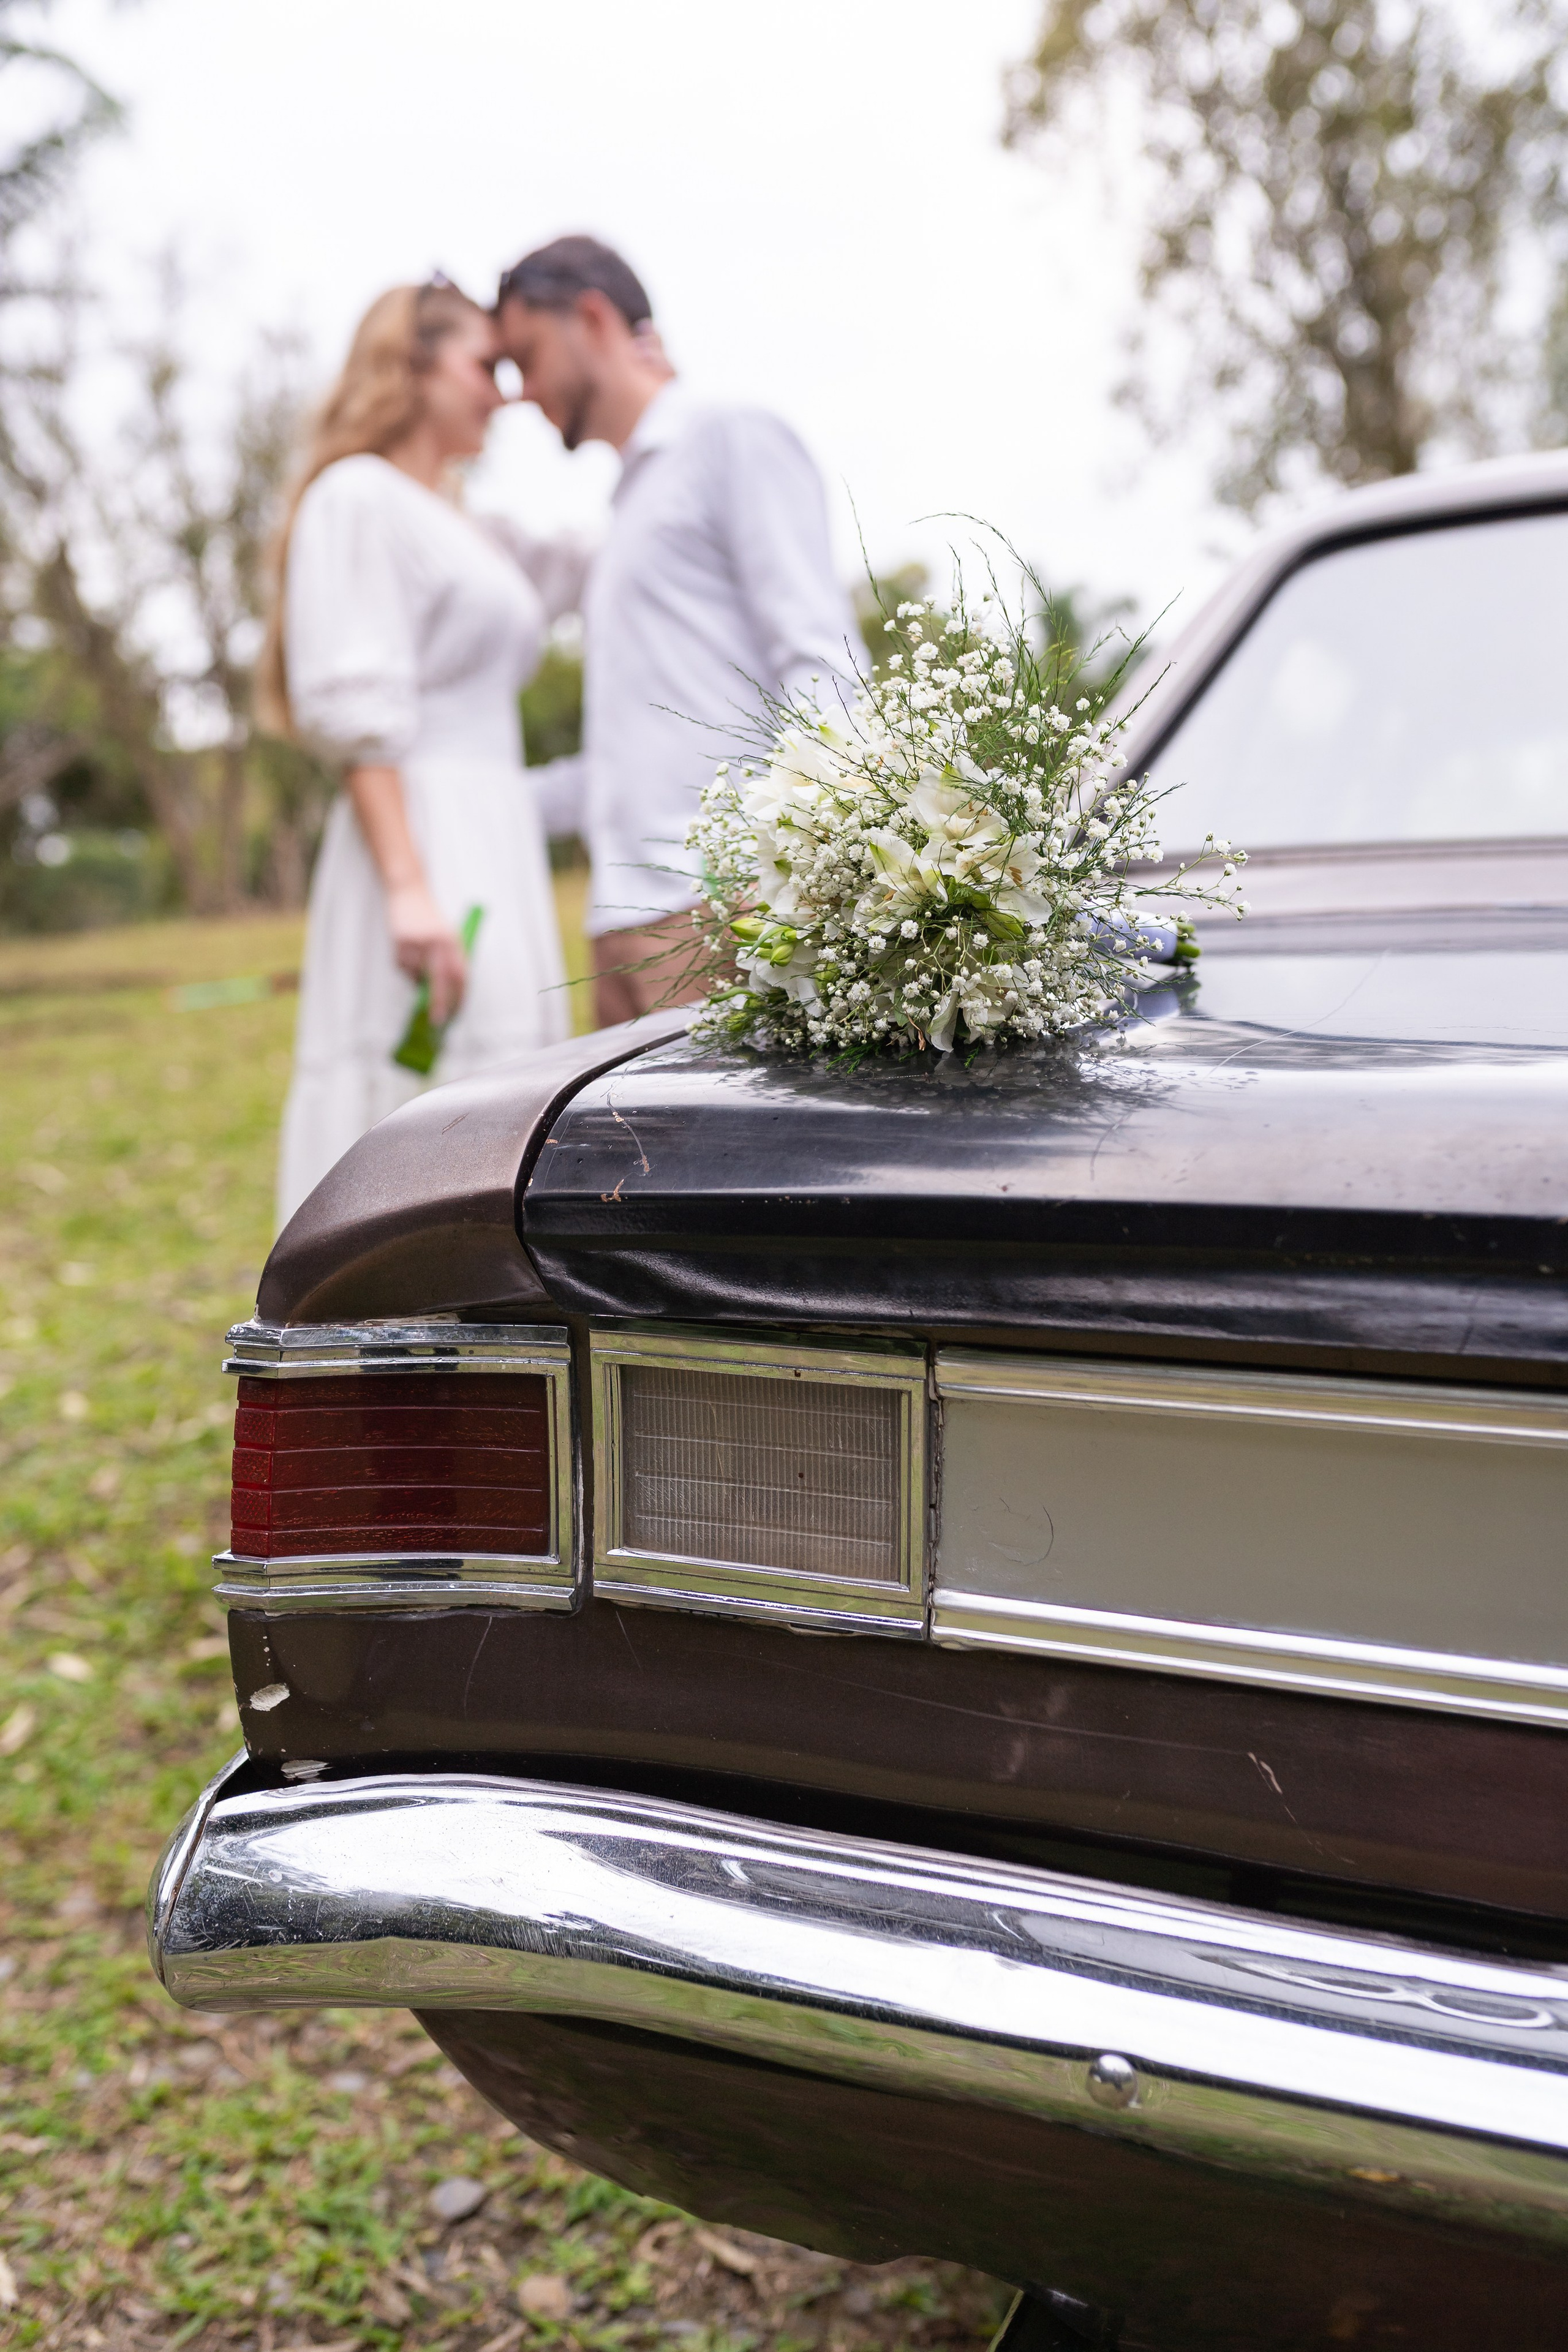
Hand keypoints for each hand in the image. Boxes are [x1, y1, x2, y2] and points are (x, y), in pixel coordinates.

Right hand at [386, 882, 466, 1024]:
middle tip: (439, 1021)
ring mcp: (415, 942)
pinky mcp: (398, 943)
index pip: (460, 975)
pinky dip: (407, 969)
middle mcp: (436, 941)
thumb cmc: (432, 918)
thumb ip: (453, 960)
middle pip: (440, 980)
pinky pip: (403, 969)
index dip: (459, 996)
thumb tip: (452, 993)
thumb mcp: (449, 935)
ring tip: (420, 960)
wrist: (409, 891)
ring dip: (419, 980)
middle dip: (439, 1003)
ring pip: (417, 976)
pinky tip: (409, 952)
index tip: (457, 1012)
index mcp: (452, 940)